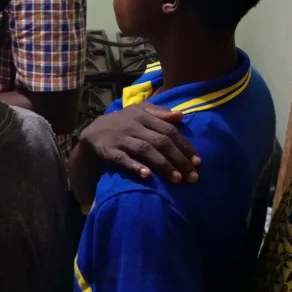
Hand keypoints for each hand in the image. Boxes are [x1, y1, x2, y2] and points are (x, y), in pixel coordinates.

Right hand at [78, 104, 199, 183]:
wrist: (93, 131)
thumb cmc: (123, 122)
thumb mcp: (139, 112)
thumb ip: (160, 113)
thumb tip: (181, 115)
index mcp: (144, 116)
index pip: (169, 130)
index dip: (185, 146)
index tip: (198, 162)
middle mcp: (134, 126)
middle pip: (161, 141)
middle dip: (179, 159)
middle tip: (192, 177)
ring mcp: (121, 139)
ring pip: (145, 150)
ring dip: (163, 165)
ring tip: (177, 179)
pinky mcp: (109, 151)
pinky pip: (123, 159)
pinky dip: (135, 167)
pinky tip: (147, 176)